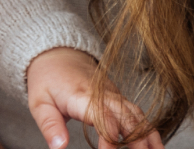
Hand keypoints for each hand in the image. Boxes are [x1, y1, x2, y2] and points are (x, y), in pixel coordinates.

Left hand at [26, 48, 162, 148]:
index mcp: (83, 96)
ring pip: (138, 116)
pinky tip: (154, 145)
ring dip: (149, 136)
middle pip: (128, 118)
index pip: (103, 119)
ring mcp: (114, 95)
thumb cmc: (47, 79)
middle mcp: (104, 95)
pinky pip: (138, 114)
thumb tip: (59, 147)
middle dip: (137, 141)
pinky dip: (148, 130)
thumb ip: (50, 125)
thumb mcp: (39, 103)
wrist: (57, 54)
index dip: (109, 139)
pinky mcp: (118, 98)